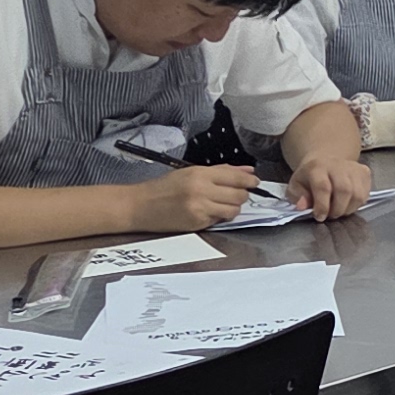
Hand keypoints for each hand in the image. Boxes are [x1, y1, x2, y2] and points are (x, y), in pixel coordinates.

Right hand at [141, 162, 262, 231]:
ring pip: (234, 210)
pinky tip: (208, 212)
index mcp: (200, 174)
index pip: (236, 178)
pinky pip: (220, 220)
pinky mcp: (198, 223)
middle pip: (239, 195)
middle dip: (242, 195)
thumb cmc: (164, 188)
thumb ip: (221, 172)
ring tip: (221, 204)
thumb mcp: (190, 172)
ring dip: (232, 208)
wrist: (140, 206)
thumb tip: (247, 171)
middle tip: (234, 194)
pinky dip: (219, 217)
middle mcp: (202, 191)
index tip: (255, 182)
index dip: (250, 181)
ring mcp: (200, 209)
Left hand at [290, 147, 372, 221]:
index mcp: (317, 167)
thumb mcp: (296, 186)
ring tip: (338, 211)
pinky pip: (365, 194)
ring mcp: (354, 168)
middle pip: (344, 190)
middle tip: (330, 216)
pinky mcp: (365, 172)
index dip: (322, 205)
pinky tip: (347, 204)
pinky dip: (357, 205)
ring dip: (348, 209)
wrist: (325, 161)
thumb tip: (303, 207)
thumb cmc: (309, 177)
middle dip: (337, 209)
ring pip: (357, 194)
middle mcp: (338, 165)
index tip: (319, 217)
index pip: (323, 187)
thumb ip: (298, 197)